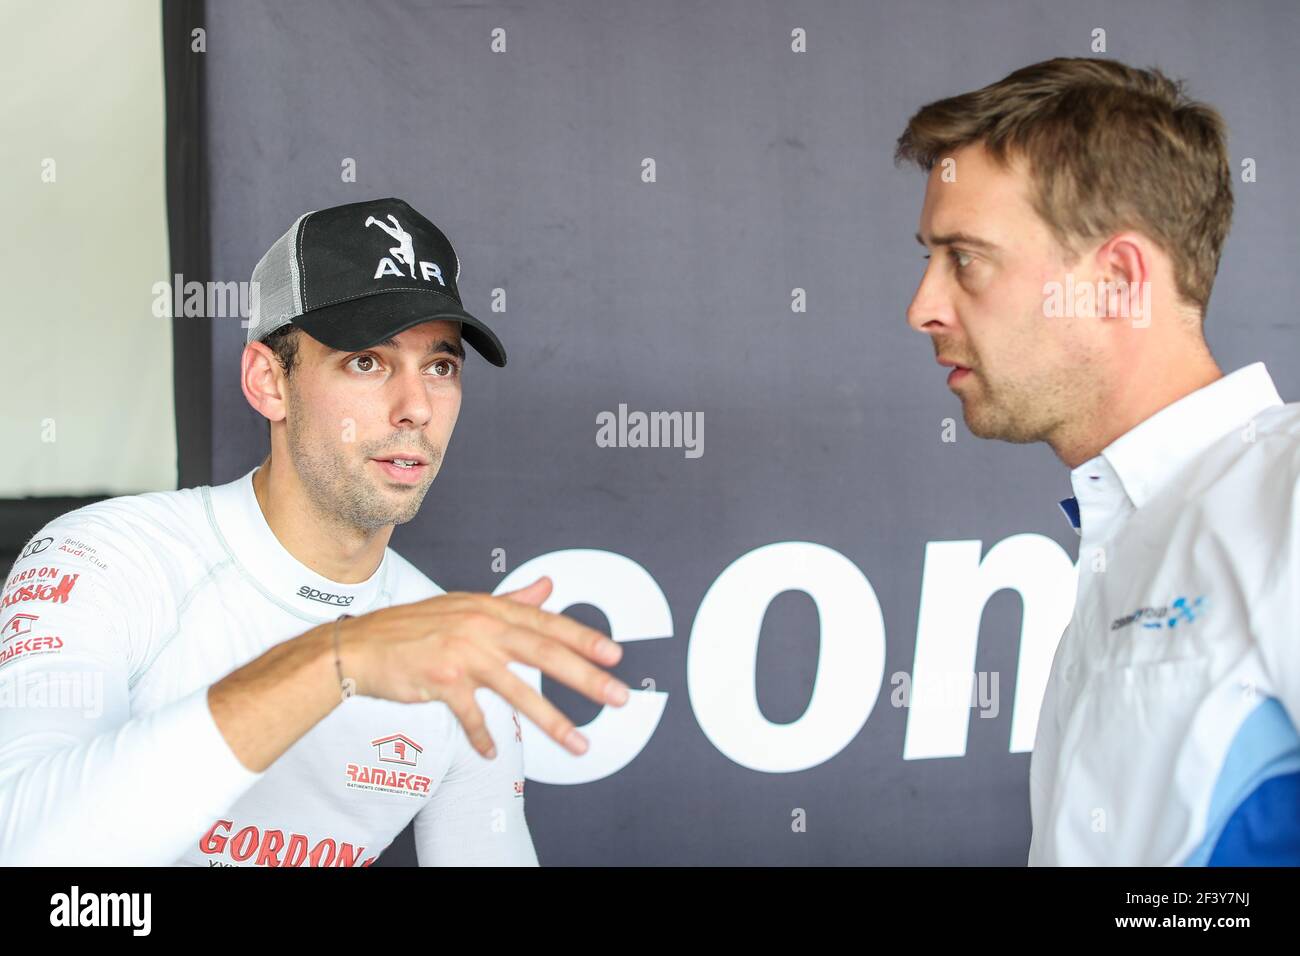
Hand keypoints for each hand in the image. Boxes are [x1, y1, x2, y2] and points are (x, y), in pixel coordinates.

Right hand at [339, 577, 625, 757]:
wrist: (359, 645)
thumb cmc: (414, 628)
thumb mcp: (465, 606)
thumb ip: (511, 601)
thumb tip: (548, 586)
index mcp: (490, 609)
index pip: (547, 624)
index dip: (584, 639)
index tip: (615, 655)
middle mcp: (481, 627)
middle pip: (544, 653)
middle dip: (586, 677)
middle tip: (618, 695)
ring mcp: (462, 654)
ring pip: (517, 690)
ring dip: (552, 720)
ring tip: (579, 742)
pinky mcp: (441, 681)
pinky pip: (472, 716)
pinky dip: (482, 737)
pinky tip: (492, 753)